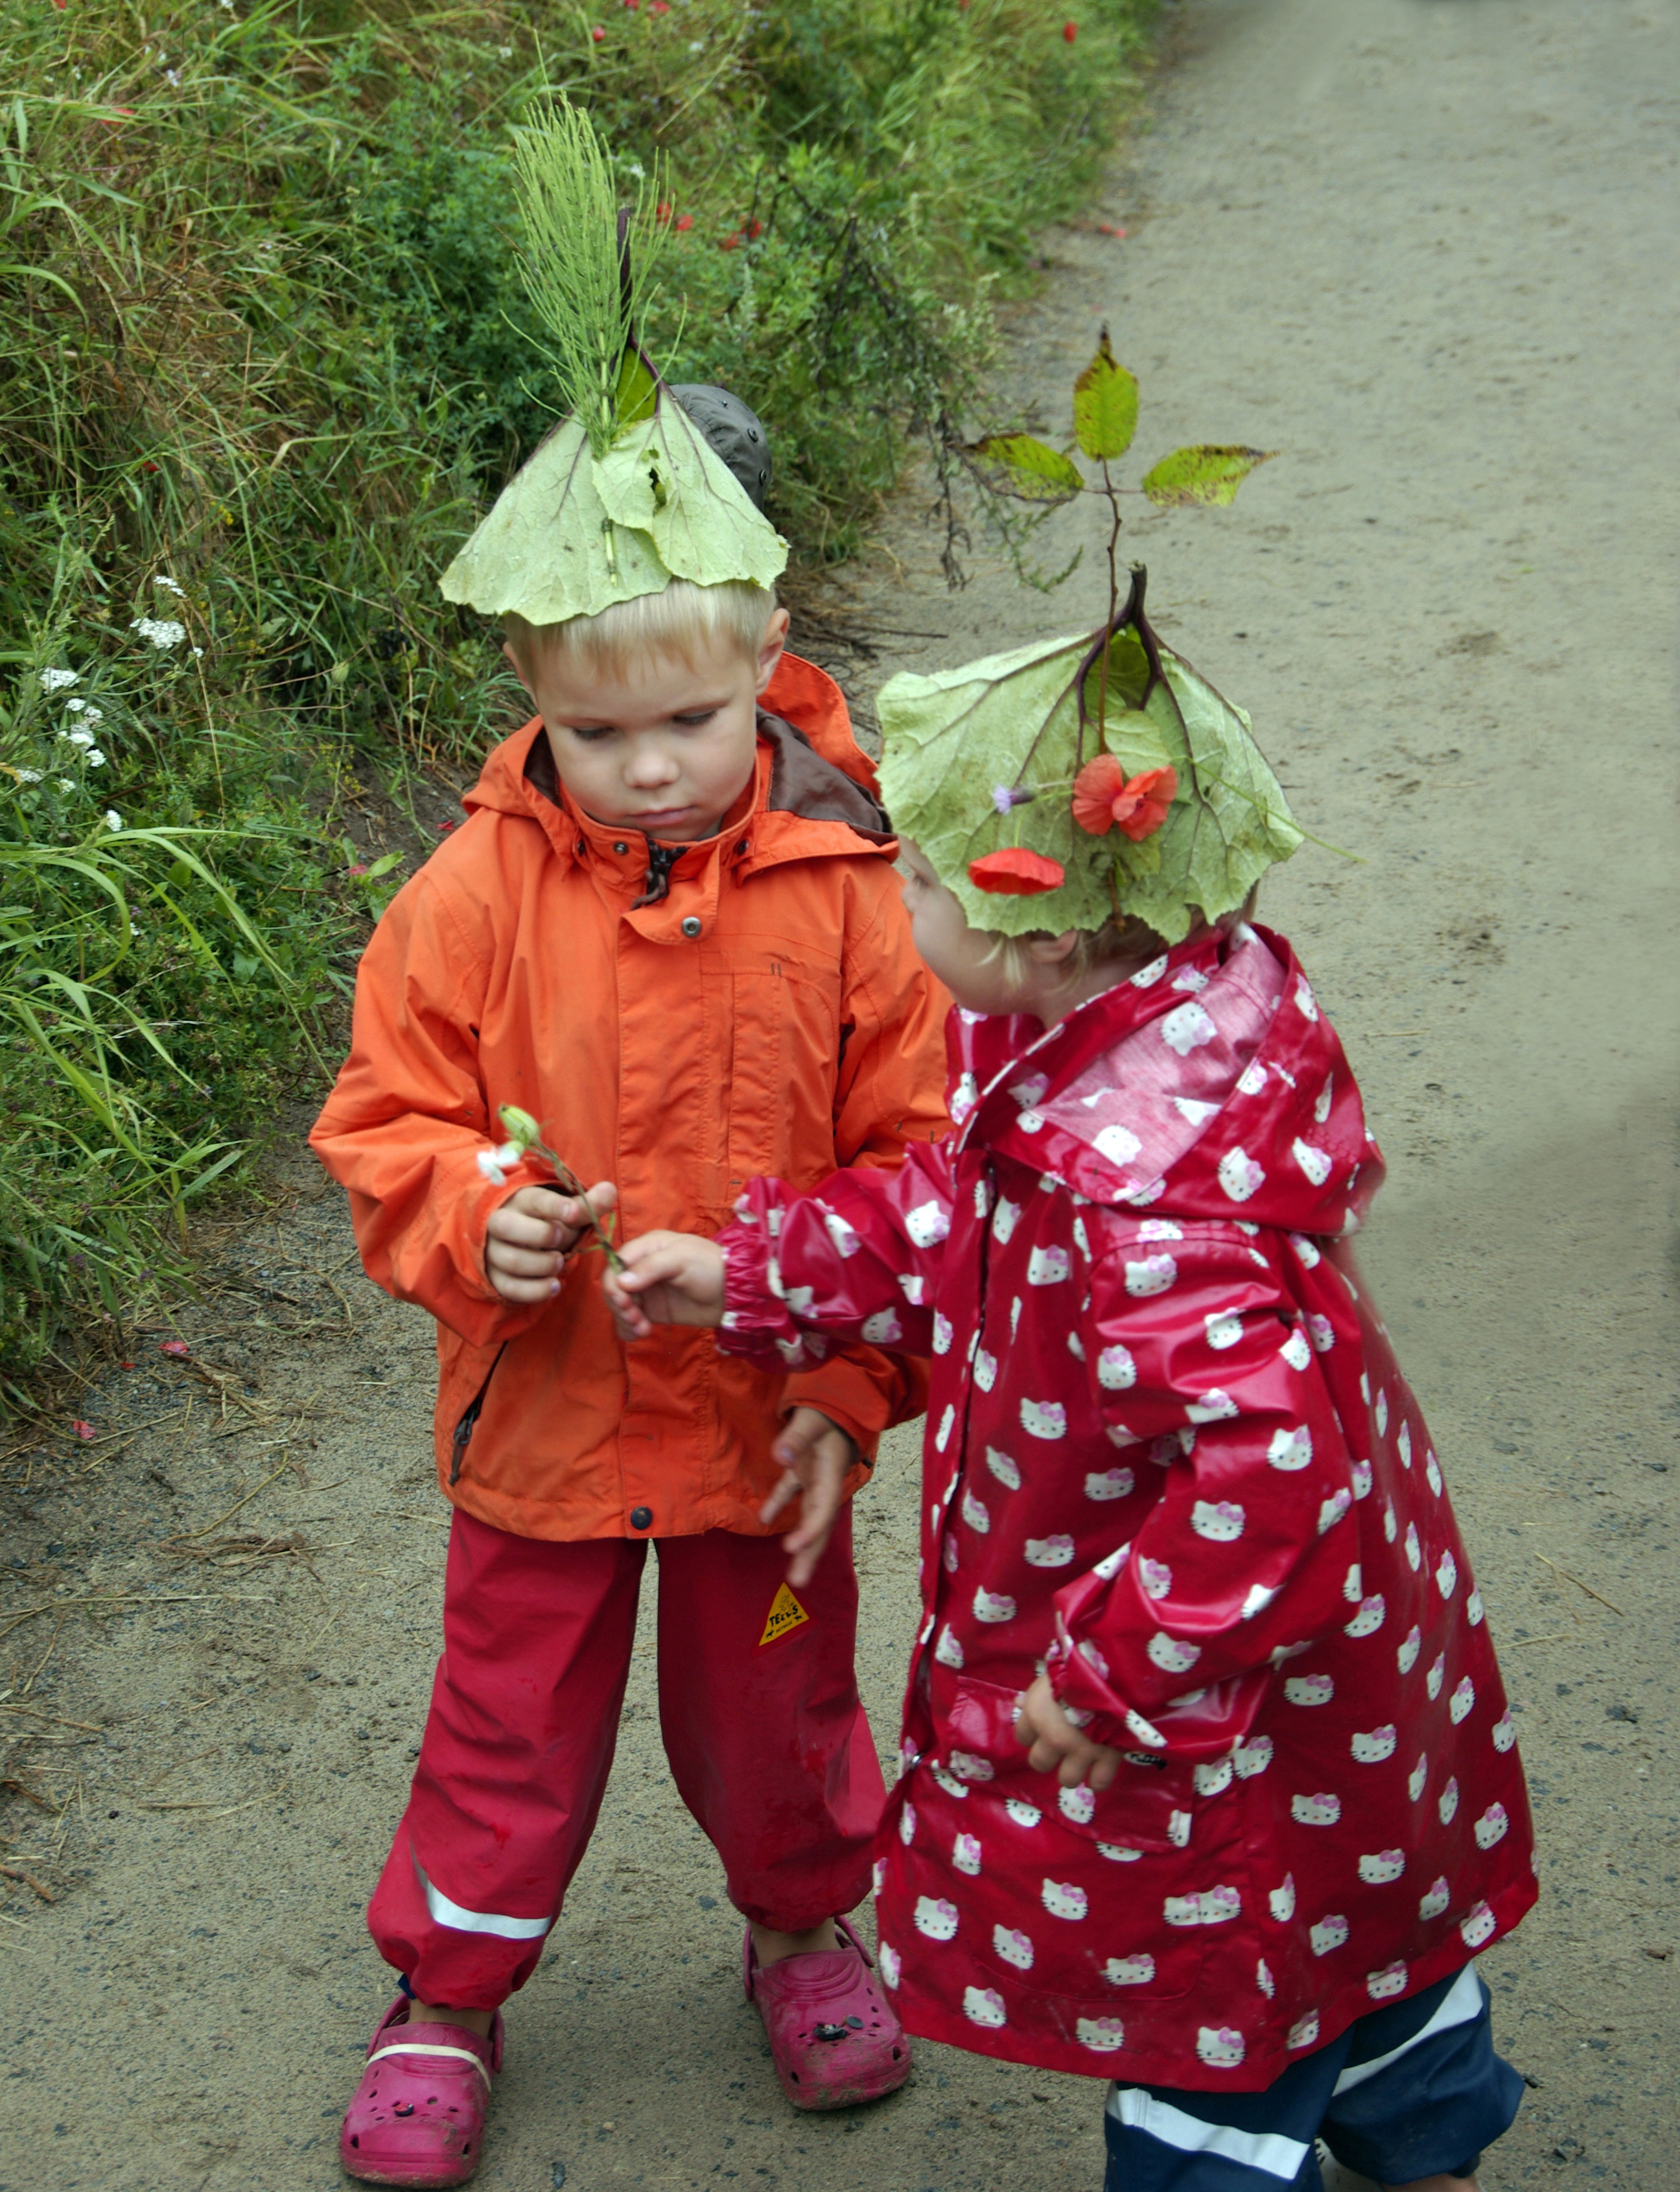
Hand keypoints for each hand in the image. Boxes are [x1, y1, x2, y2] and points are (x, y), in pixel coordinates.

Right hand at [485, 1181, 616, 1303]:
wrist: (527, 1245)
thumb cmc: (550, 1223)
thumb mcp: (569, 1212)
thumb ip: (588, 1205)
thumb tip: (609, 1191)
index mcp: (522, 1201)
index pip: (533, 1199)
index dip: (553, 1206)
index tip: (574, 1212)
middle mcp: (501, 1224)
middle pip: (507, 1226)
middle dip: (539, 1235)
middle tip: (560, 1240)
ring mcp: (495, 1252)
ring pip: (510, 1260)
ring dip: (540, 1265)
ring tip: (560, 1264)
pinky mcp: (497, 1277)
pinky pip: (510, 1287)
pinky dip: (535, 1290)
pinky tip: (555, 1285)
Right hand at [604, 1231, 726, 1337]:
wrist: (734, 1293)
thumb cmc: (709, 1267)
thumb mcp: (681, 1259)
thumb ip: (651, 1268)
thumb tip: (621, 1283)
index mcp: (647, 1248)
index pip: (616, 1264)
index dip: (614, 1284)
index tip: (624, 1302)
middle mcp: (642, 1268)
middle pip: (615, 1287)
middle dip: (619, 1305)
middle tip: (635, 1318)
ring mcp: (647, 1290)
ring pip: (620, 1305)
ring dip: (624, 1319)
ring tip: (642, 1329)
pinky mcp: (653, 1310)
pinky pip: (630, 1320)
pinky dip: (629, 1328)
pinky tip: (640, 1334)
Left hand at [761, 1408, 857, 1586]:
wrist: (839, 1394)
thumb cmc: (827, 1407)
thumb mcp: (812, 1419)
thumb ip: (797, 1436)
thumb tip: (780, 1455)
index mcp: (831, 1473)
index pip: (823, 1509)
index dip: (810, 1531)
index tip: (792, 1547)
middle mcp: (826, 1481)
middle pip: (821, 1523)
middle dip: (811, 1552)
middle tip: (799, 1582)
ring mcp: (816, 1476)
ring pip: (810, 1514)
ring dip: (801, 1540)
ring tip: (792, 1570)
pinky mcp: (804, 1468)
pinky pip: (792, 1491)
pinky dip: (780, 1504)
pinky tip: (764, 1519)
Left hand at [1014, 1672, 1122, 1790]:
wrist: (1120, 1667)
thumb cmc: (1081, 1664)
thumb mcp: (1052, 1674)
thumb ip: (1036, 1694)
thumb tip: (1019, 1704)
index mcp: (1037, 1714)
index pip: (1021, 1737)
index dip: (1032, 1733)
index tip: (1042, 1727)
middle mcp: (1054, 1738)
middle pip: (1039, 1763)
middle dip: (1050, 1756)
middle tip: (1063, 1745)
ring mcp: (1081, 1751)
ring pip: (1067, 1779)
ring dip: (1074, 1769)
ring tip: (1083, 1756)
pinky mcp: (1108, 1757)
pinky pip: (1099, 1782)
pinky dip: (1099, 1776)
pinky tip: (1102, 1764)